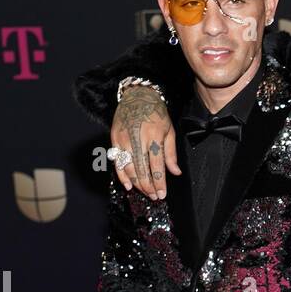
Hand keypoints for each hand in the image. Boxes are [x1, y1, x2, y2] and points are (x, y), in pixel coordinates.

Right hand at [112, 86, 178, 200]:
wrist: (137, 95)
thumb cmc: (156, 113)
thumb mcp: (169, 130)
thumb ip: (171, 154)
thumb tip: (175, 172)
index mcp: (153, 136)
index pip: (156, 165)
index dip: (159, 182)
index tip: (162, 194)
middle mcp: (137, 138)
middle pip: (142, 170)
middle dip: (148, 187)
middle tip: (154, 197)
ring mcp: (124, 139)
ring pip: (129, 168)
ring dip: (137, 184)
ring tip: (145, 192)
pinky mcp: (114, 138)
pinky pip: (117, 162)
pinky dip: (122, 175)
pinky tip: (128, 186)